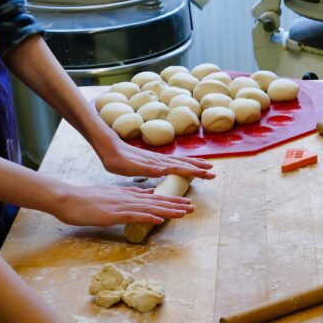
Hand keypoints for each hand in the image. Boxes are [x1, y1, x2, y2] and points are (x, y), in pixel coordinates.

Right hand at [50, 183, 193, 227]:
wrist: (67, 198)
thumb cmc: (85, 200)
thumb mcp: (111, 195)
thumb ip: (129, 195)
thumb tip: (147, 194)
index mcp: (127, 195)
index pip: (153, 198)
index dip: (170, 201)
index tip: (185, 204)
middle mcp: (127, 199)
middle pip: (156, 202)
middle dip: (175, 205)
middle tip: (193, 208)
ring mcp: (120, 206)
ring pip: (149, 207)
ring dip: (167, 210)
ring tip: (183, 212)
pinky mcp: (112, 214)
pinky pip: (133, 215)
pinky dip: (147, 216)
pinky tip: (159, 218)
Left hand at [100, 141, 214, 180]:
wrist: (108, 148)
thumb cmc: (117, 160)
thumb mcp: (130, 167)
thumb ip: (147, 169)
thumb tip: (163, 170)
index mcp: (157, 164)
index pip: (181, 168)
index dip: (195, 172)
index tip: (209, 174)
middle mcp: (160, 160)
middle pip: (184, 163)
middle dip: (199, 168)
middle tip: (213, 173)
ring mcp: (157, 159)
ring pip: (180, 161)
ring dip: (194, 164)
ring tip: (206, 166)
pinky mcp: (153, 159)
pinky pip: (173, 161)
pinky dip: (183, 163)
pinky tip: (184, 164)